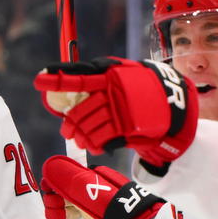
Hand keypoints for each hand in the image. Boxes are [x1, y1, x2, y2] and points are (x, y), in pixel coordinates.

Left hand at [32, 57, 196, 169]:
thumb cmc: (145, 89)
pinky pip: (101, 140)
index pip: (79, 76)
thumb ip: (100, 75)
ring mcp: (121, 111)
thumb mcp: (126, 73)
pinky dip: (95, 145)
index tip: (40, 79)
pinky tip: (97, 145)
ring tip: (82, 139)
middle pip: (78, 111)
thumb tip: (65, 80)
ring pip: (87, 128)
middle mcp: (114, 91)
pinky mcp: (128, 129)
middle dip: (69, 123)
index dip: (58, 78)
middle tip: (67, 129)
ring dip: (81, 137)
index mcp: (111, 74)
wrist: (177, 106)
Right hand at [39, 156, 162, 218]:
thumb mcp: (89, 186)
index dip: (51, 187)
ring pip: (59, 214)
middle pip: (57, 198)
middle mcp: (84, 198)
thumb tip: (49, 166)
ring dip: (53, 217)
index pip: (61, 182)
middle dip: (52, 203)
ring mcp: (84, 216)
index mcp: (85, 184)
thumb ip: (67, 177)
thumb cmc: (111, 205)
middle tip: (58, 208)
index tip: (49, 191)